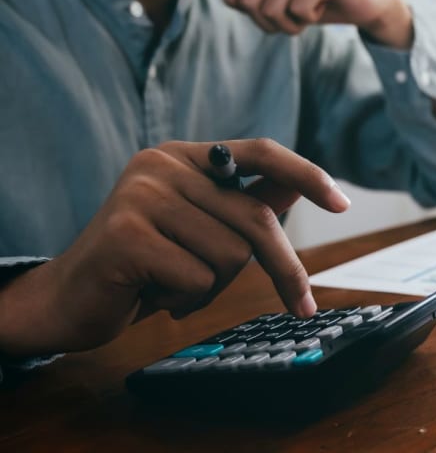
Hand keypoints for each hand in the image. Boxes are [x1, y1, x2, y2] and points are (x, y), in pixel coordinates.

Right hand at [0, 139, 348, 356]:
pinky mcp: (126, 234)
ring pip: (230, 255)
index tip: (343, 204)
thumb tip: (300, 187)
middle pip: (256, 219)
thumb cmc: (144, 266)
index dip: (307, 174)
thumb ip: (245, 205)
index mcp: (184, 157)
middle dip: (283, 269)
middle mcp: (162, 165)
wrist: (68, 299)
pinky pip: (197, 278)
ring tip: (172, 284)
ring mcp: (141, 195)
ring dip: (211, 287)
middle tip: (304, 306)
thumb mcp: (201, 231)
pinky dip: (184, 299)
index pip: (260, 152)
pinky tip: (151, 293)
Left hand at [218, 0, 412, 47]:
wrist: (361, 4)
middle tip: (291, 17)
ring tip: (308, 13)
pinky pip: (299, 10)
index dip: (237, 1)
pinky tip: (322, 7)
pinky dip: (310, 20)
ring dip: (291, 25)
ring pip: (272, 10)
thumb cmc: (315, 5)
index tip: (263, 10)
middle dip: (269, 23)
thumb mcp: (277, 2)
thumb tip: (236, 0)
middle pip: (249, 2)